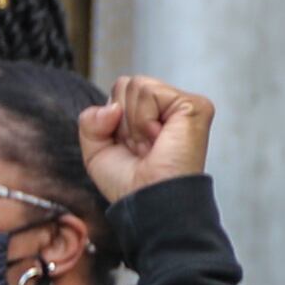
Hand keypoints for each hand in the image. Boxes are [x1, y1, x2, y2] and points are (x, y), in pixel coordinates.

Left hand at [79, 78, 215, 199]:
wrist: (148, 200)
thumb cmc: (130, 184)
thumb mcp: (95, 150)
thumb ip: (90, 120)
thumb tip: (113, 107)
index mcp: (150, 115)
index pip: (119, 91)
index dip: (112, 120)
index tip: (129, 148)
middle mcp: (167, 108)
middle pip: (126, 84)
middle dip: (122, 120)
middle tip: (140, 148)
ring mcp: (183, 105)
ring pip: (137, 85)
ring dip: (133, 123)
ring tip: (151, 145)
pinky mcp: (194, 106)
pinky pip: (150, 92)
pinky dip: (145, 119)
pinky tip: (159, 138)